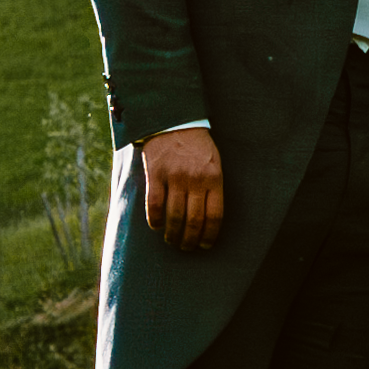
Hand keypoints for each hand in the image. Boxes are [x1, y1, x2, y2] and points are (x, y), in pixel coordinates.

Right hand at [140, 122, 226, 251]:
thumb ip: (213, 188)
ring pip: (174, 216)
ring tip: (171, 240)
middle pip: (193, 221)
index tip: (205, 245)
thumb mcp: (214, 163)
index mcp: (214, 178)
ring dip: (172, 234)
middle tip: (186, 248)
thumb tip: (209, 221)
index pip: (214, 217)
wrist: (175, 120)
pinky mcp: (155, 173)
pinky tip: (156, 226)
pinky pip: (154, 205)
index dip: (209, 236)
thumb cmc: (197, 147)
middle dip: (189, 241)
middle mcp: (195, 179)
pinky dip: (155, 220)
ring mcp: (174, 176)